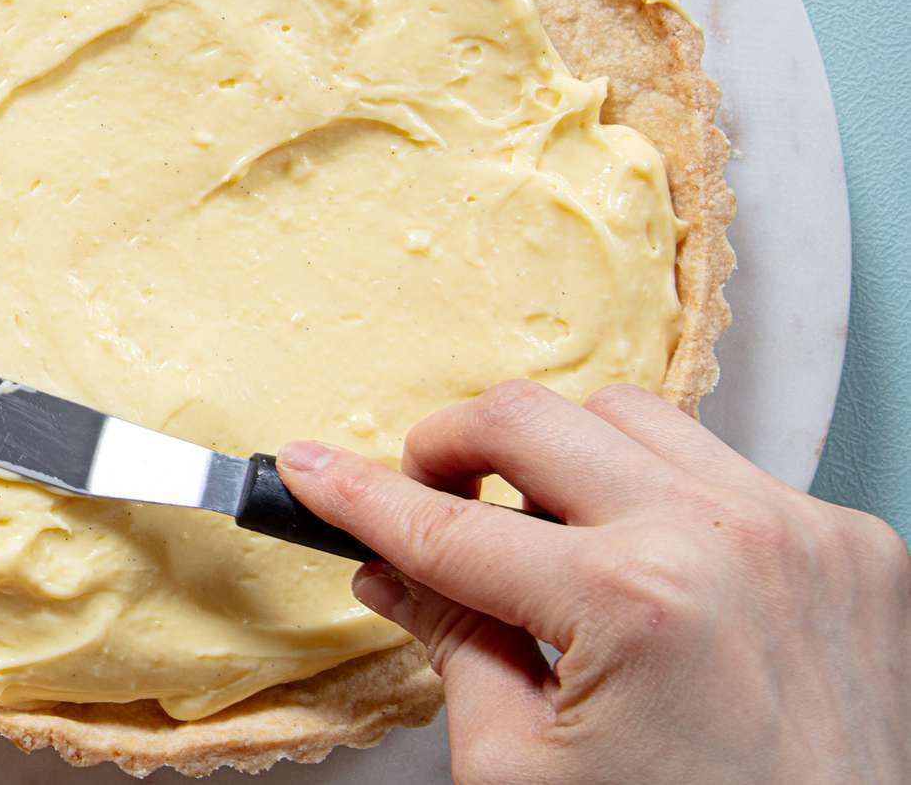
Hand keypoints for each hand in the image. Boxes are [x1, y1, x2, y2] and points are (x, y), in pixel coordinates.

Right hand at [278, 381, 910, 783]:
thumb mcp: (526, 773)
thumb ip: (456, 647)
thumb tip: (392, 572)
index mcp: (631, 606)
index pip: (449, 529)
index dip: (360, 498)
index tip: (311, 470)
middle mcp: (720, 541)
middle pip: (530, 417)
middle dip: (452, 445)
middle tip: (427, 490)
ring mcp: (798, 529)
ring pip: (629, 414)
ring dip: (563, 455)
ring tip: (546, 529)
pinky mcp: (851, 541)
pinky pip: (723, 464)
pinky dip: (663, 492)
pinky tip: (649, 557)